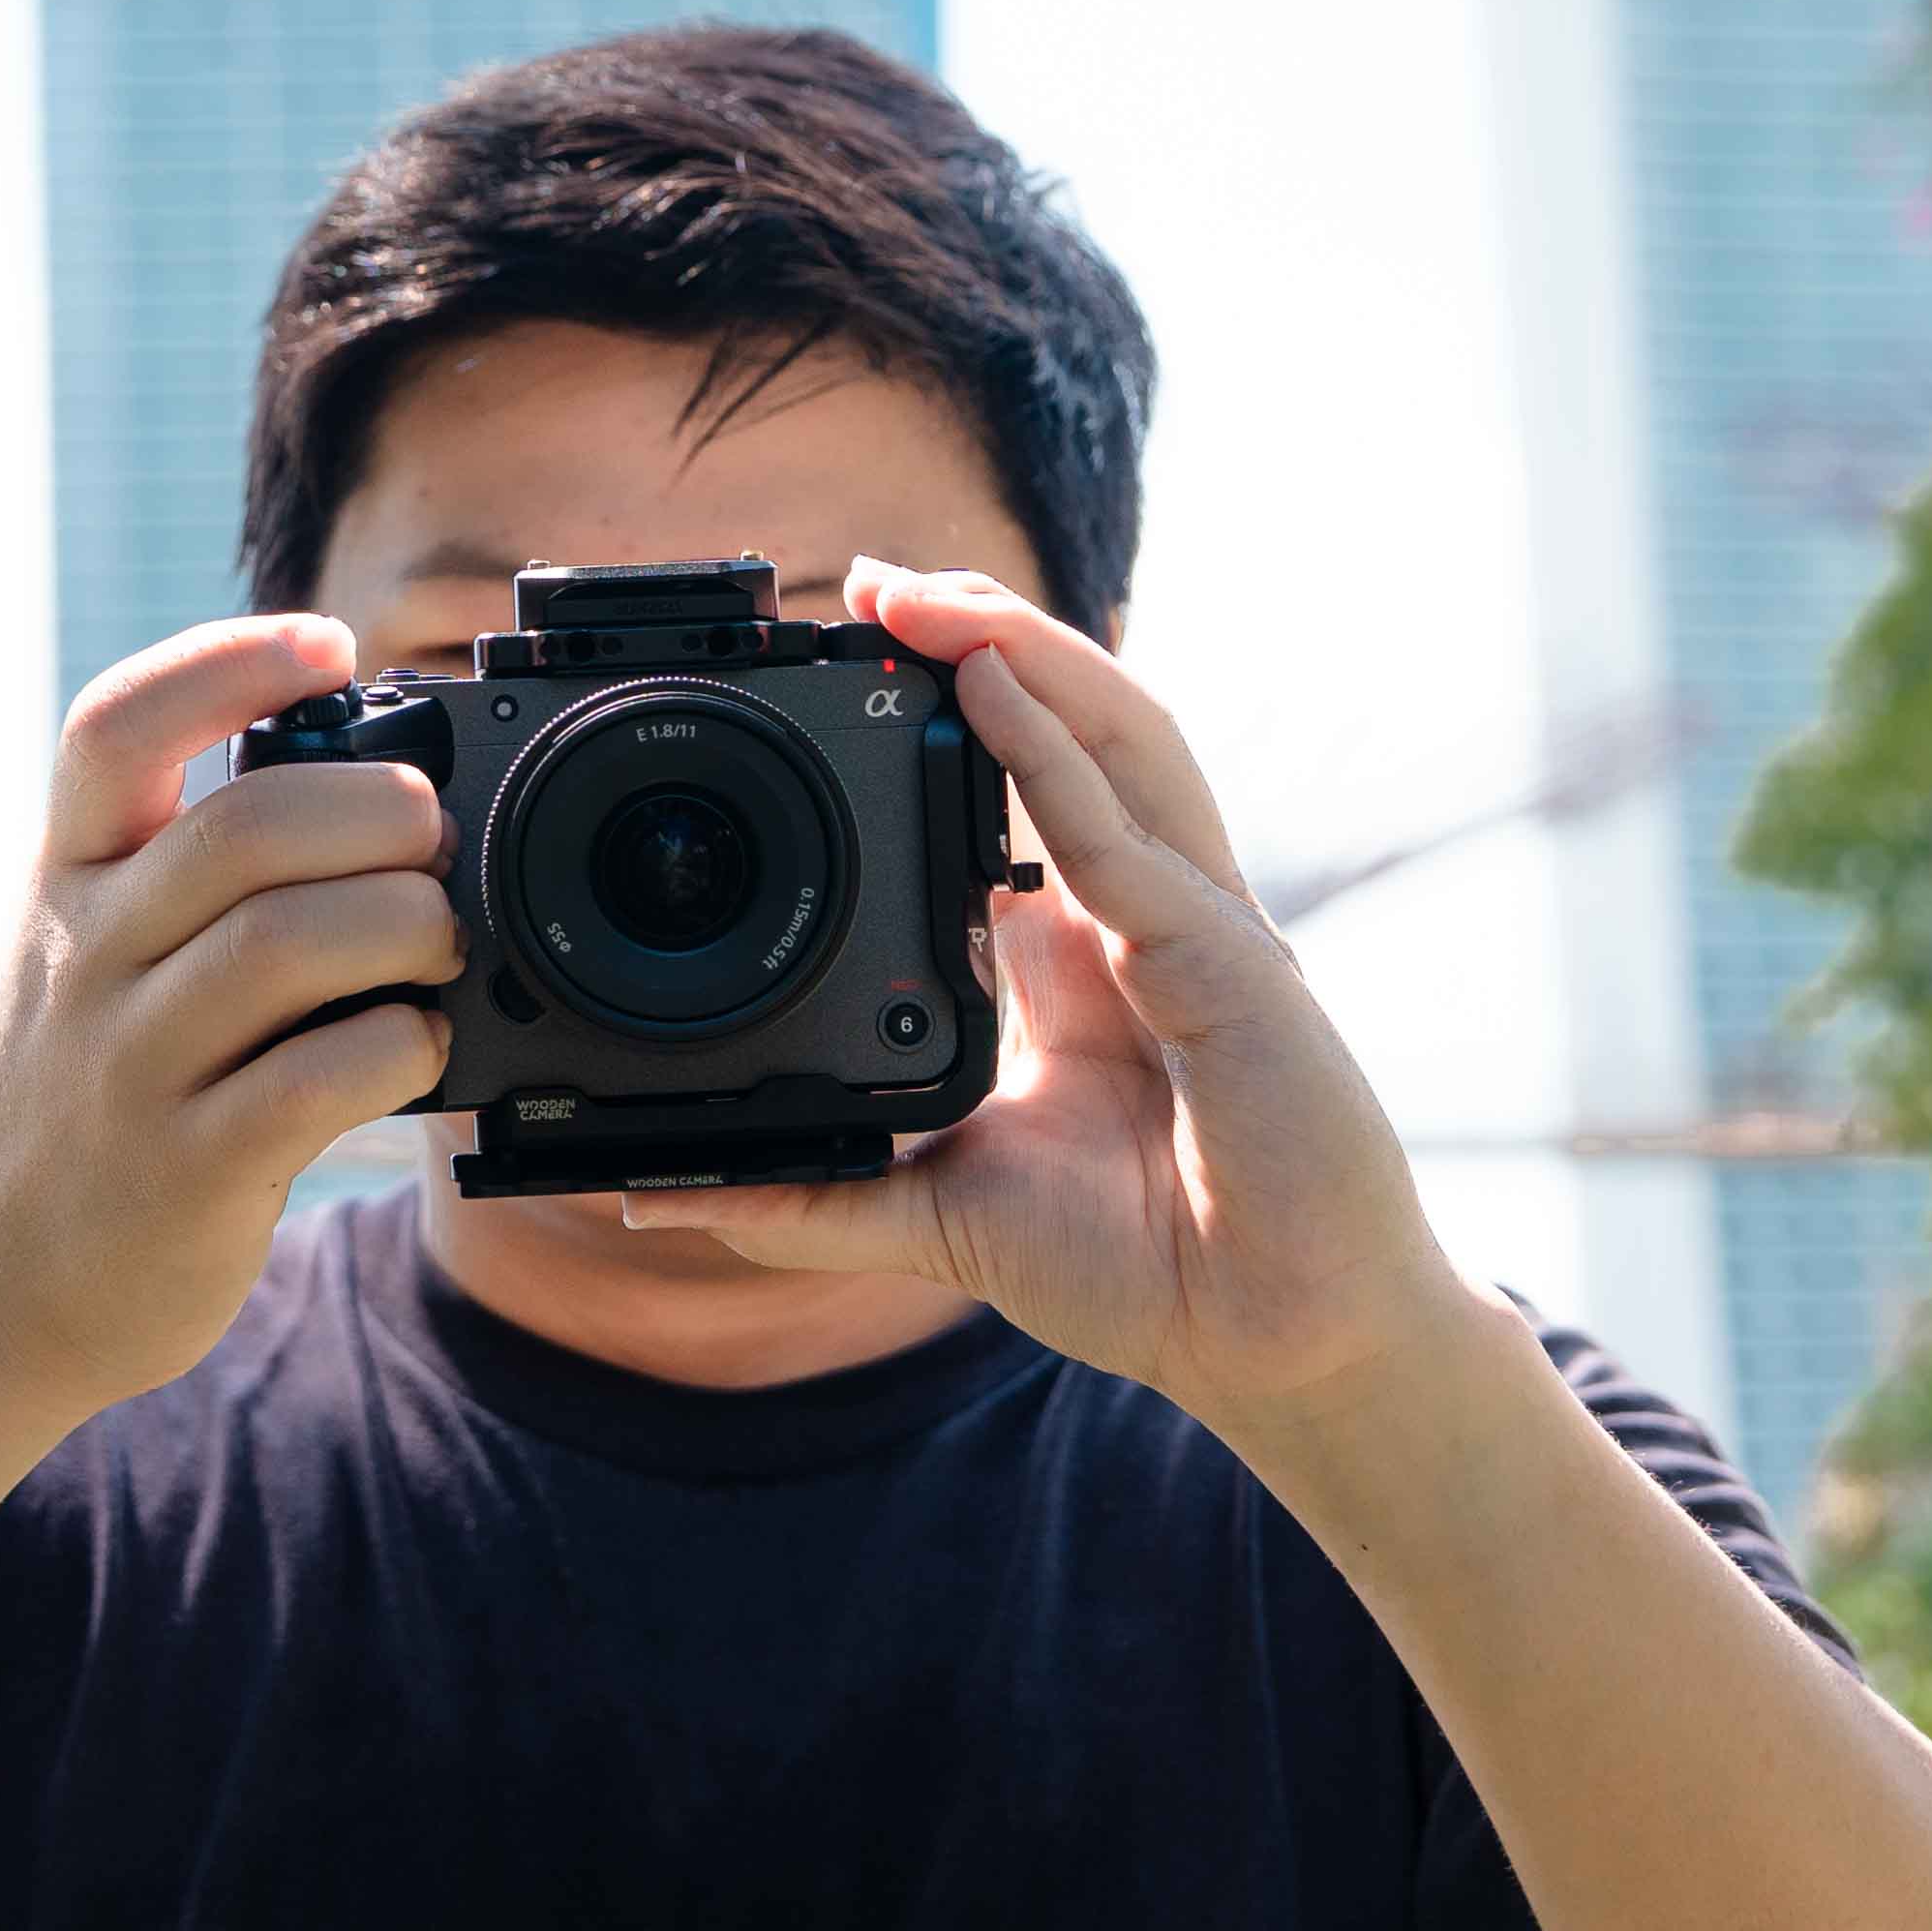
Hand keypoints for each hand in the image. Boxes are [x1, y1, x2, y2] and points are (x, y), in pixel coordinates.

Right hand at [0, 612, 459, 1413]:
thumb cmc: (65, 1104)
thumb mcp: (74, 957)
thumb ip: (169, 870)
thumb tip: (350, 777)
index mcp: (63, 884)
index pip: (116, 729)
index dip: (226, 663)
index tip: (327, 641)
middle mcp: (88, 961)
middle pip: (244, 828)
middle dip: (377, 811)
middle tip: (430, 835)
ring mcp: (133, 1069)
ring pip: (290, 945)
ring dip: (407, 926)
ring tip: (438, 943)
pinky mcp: (190, 1173)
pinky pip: (318, 1081)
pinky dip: (400, 1047)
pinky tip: (415, 1047)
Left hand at [619, 557, 1476, 1430]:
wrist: (1276, 1347)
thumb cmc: (1143, 1270)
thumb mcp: (936, 1218)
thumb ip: (805, 1199)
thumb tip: (655, 1194)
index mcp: (1086, 954)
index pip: (1021, 792)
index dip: (954, 711)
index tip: (850, 656)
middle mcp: (1147, 917)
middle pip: (1075, 730)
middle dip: (982, 641)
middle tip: (868, 583)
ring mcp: (1199, 930)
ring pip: (1120, 741)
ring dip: (1023, 651)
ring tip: (927, 592)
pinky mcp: (1233, 970)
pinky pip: (1134, 840)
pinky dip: (1060, 754)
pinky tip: (995, 686)